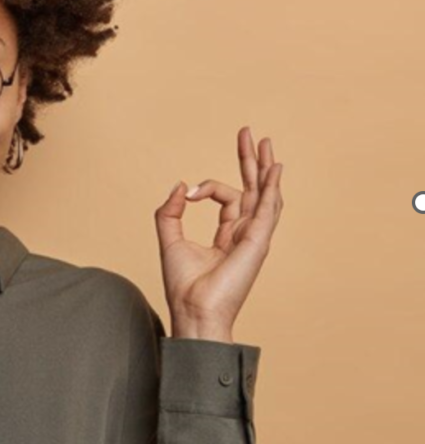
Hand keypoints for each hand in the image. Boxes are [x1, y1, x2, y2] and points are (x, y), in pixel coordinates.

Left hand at [154, 126, 283, 341]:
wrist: (193, 310)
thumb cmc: (183, 285)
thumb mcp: (169, 240)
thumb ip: (170, 212)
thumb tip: (180, 186)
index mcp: (228, 236)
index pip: (227, 198)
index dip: (206, 188)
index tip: (188, 193)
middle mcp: (245, 234)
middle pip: (253, 190)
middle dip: (250, 161)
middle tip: (249, 133)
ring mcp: (254, 237)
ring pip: (264, 194)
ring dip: (265, 168)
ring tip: (264, 142)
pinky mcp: (257, 241)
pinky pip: (268, 208)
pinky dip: (272, 187)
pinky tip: (274, 168)